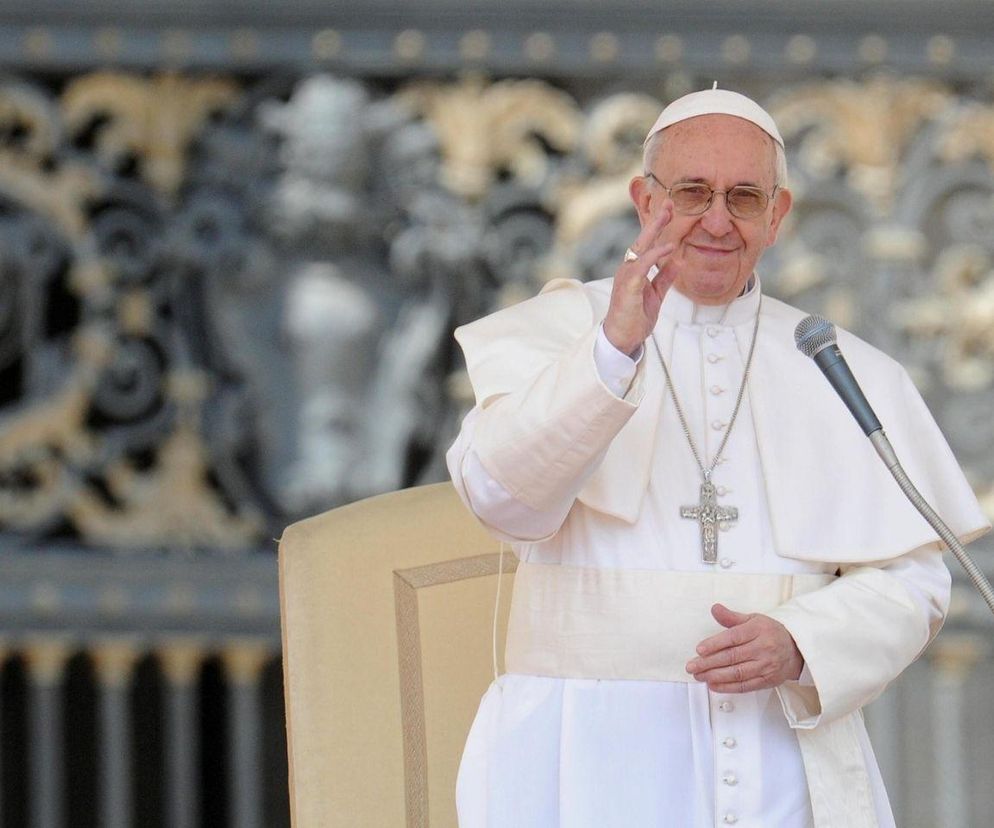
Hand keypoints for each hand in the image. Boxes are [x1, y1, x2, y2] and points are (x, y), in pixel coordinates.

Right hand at [603, 205, 675, 354]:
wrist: (622, 339)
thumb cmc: (635, 318)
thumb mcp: (656, 295)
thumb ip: (665, 278)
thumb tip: (678, 261)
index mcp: (634, 270)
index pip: (647, 245)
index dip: (658, 228)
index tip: (670, 211)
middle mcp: (628, 268)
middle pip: (643, 240)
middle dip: (656, 221)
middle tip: (668, 203)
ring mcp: (626, 276)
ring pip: (641, 247)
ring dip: (655, 230)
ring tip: (668, 215)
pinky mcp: (628, 286)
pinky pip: (642, 266)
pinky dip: (656, 255)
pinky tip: (669, 246)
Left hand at [685, 603, 803, 693]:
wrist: (796, 650)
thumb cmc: (771, 633)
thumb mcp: (753, 619)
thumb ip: (732, 617)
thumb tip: (715, 609)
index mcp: (758, 630)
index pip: (733, 638)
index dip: (715, 644)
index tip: (699, 649)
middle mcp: (763, 648)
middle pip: (732, 657)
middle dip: (709, 663)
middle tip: (692, 666)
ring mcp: (765, 666)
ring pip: (737, 673)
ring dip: (715, 676)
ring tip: (699, 675)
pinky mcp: (767, 680)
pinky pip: (745, 685)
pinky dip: (728, 687)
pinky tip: (714, 685)